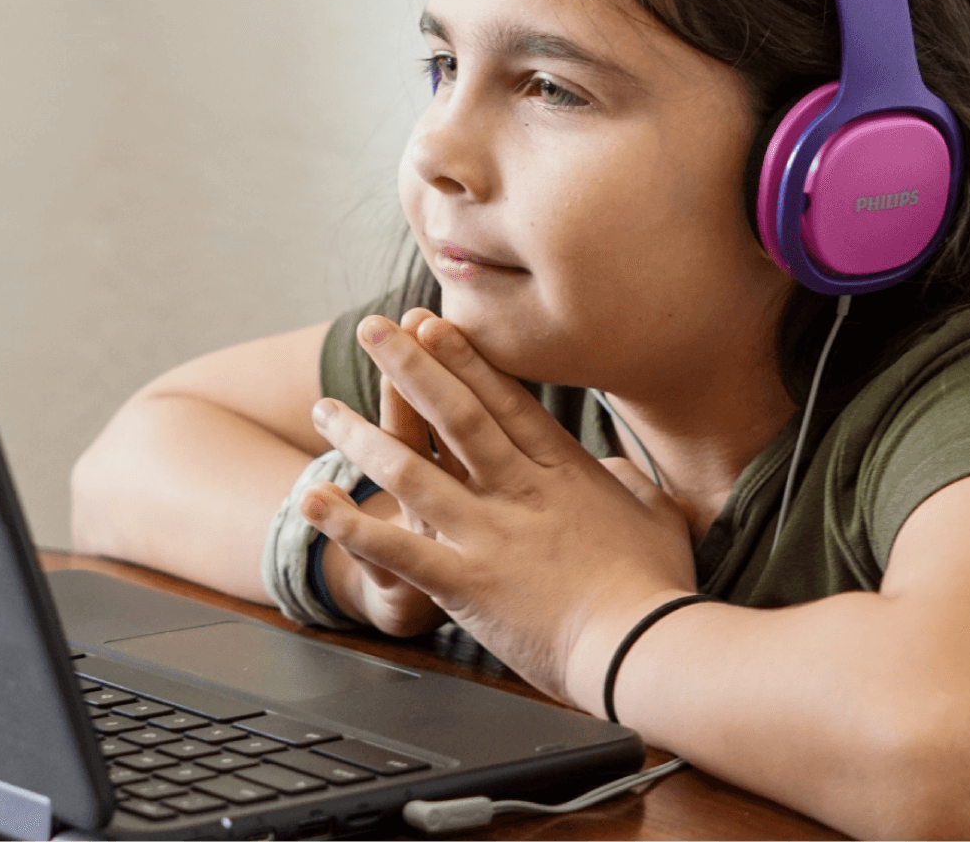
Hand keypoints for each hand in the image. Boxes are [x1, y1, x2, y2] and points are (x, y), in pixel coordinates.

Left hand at [304, 310, 696, 707]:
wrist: (644, 646)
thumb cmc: (658, 588)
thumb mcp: (657, 517)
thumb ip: (627, 483)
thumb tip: (610, 468)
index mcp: (562, 472)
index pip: (503, 401)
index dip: (463, 358)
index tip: (432, 324)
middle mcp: (517, 491)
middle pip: (453, 414)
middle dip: (408, 366)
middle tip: (372, 328)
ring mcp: (487, 533)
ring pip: (412, 469)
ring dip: (362, 436)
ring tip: (326, 408)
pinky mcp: (464, 581)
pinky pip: (395, 547)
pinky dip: (349, 524)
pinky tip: (312, 499)